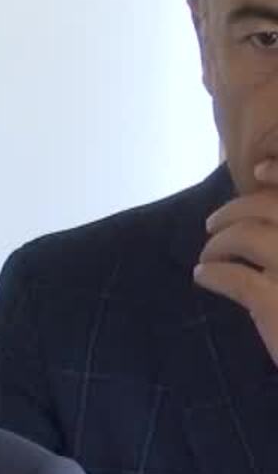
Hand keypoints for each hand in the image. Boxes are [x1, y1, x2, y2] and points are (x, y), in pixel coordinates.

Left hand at [195, 164, 277, 365]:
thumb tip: (270, 194)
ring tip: (208, 253)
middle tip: (212, 223)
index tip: (256, 169)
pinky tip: (203, 276)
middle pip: (269, 208)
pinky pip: (233, 277)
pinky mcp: (277, 305)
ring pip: (246, 236)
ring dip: (219, 241)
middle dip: (234, 209)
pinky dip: (213, 273)